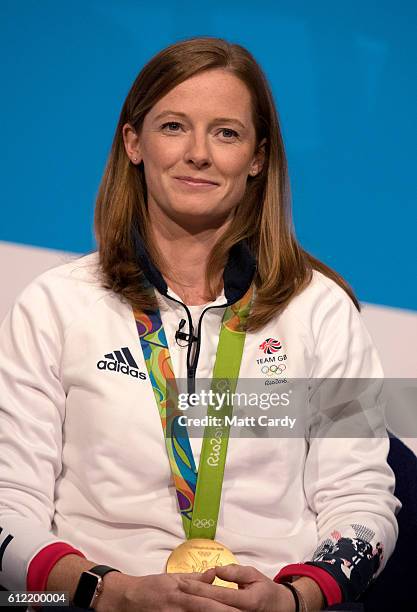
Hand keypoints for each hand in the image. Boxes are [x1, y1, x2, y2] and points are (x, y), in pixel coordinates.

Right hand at [96, 569, 245, 611]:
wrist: (126, 597)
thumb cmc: (151, 587)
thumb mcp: (173, 578)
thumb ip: (195, 579)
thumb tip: (214, 575)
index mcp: (183, 591)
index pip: (209, 599)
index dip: (226, 605)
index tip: (241, 608)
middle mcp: (178, 605)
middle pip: (205, 611)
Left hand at [177, 564, 295, 611]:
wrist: (278, 609)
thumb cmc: (264, 589)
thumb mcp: (253, 575)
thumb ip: (235, 572)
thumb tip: (216, 569)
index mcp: (247, 601)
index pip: (217, 594)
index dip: (198, 588)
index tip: (182, 581)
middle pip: (210, 608)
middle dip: (191, 600)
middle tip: (175, 591)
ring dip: (194, 608)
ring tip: (179, 599)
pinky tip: (191, 606)